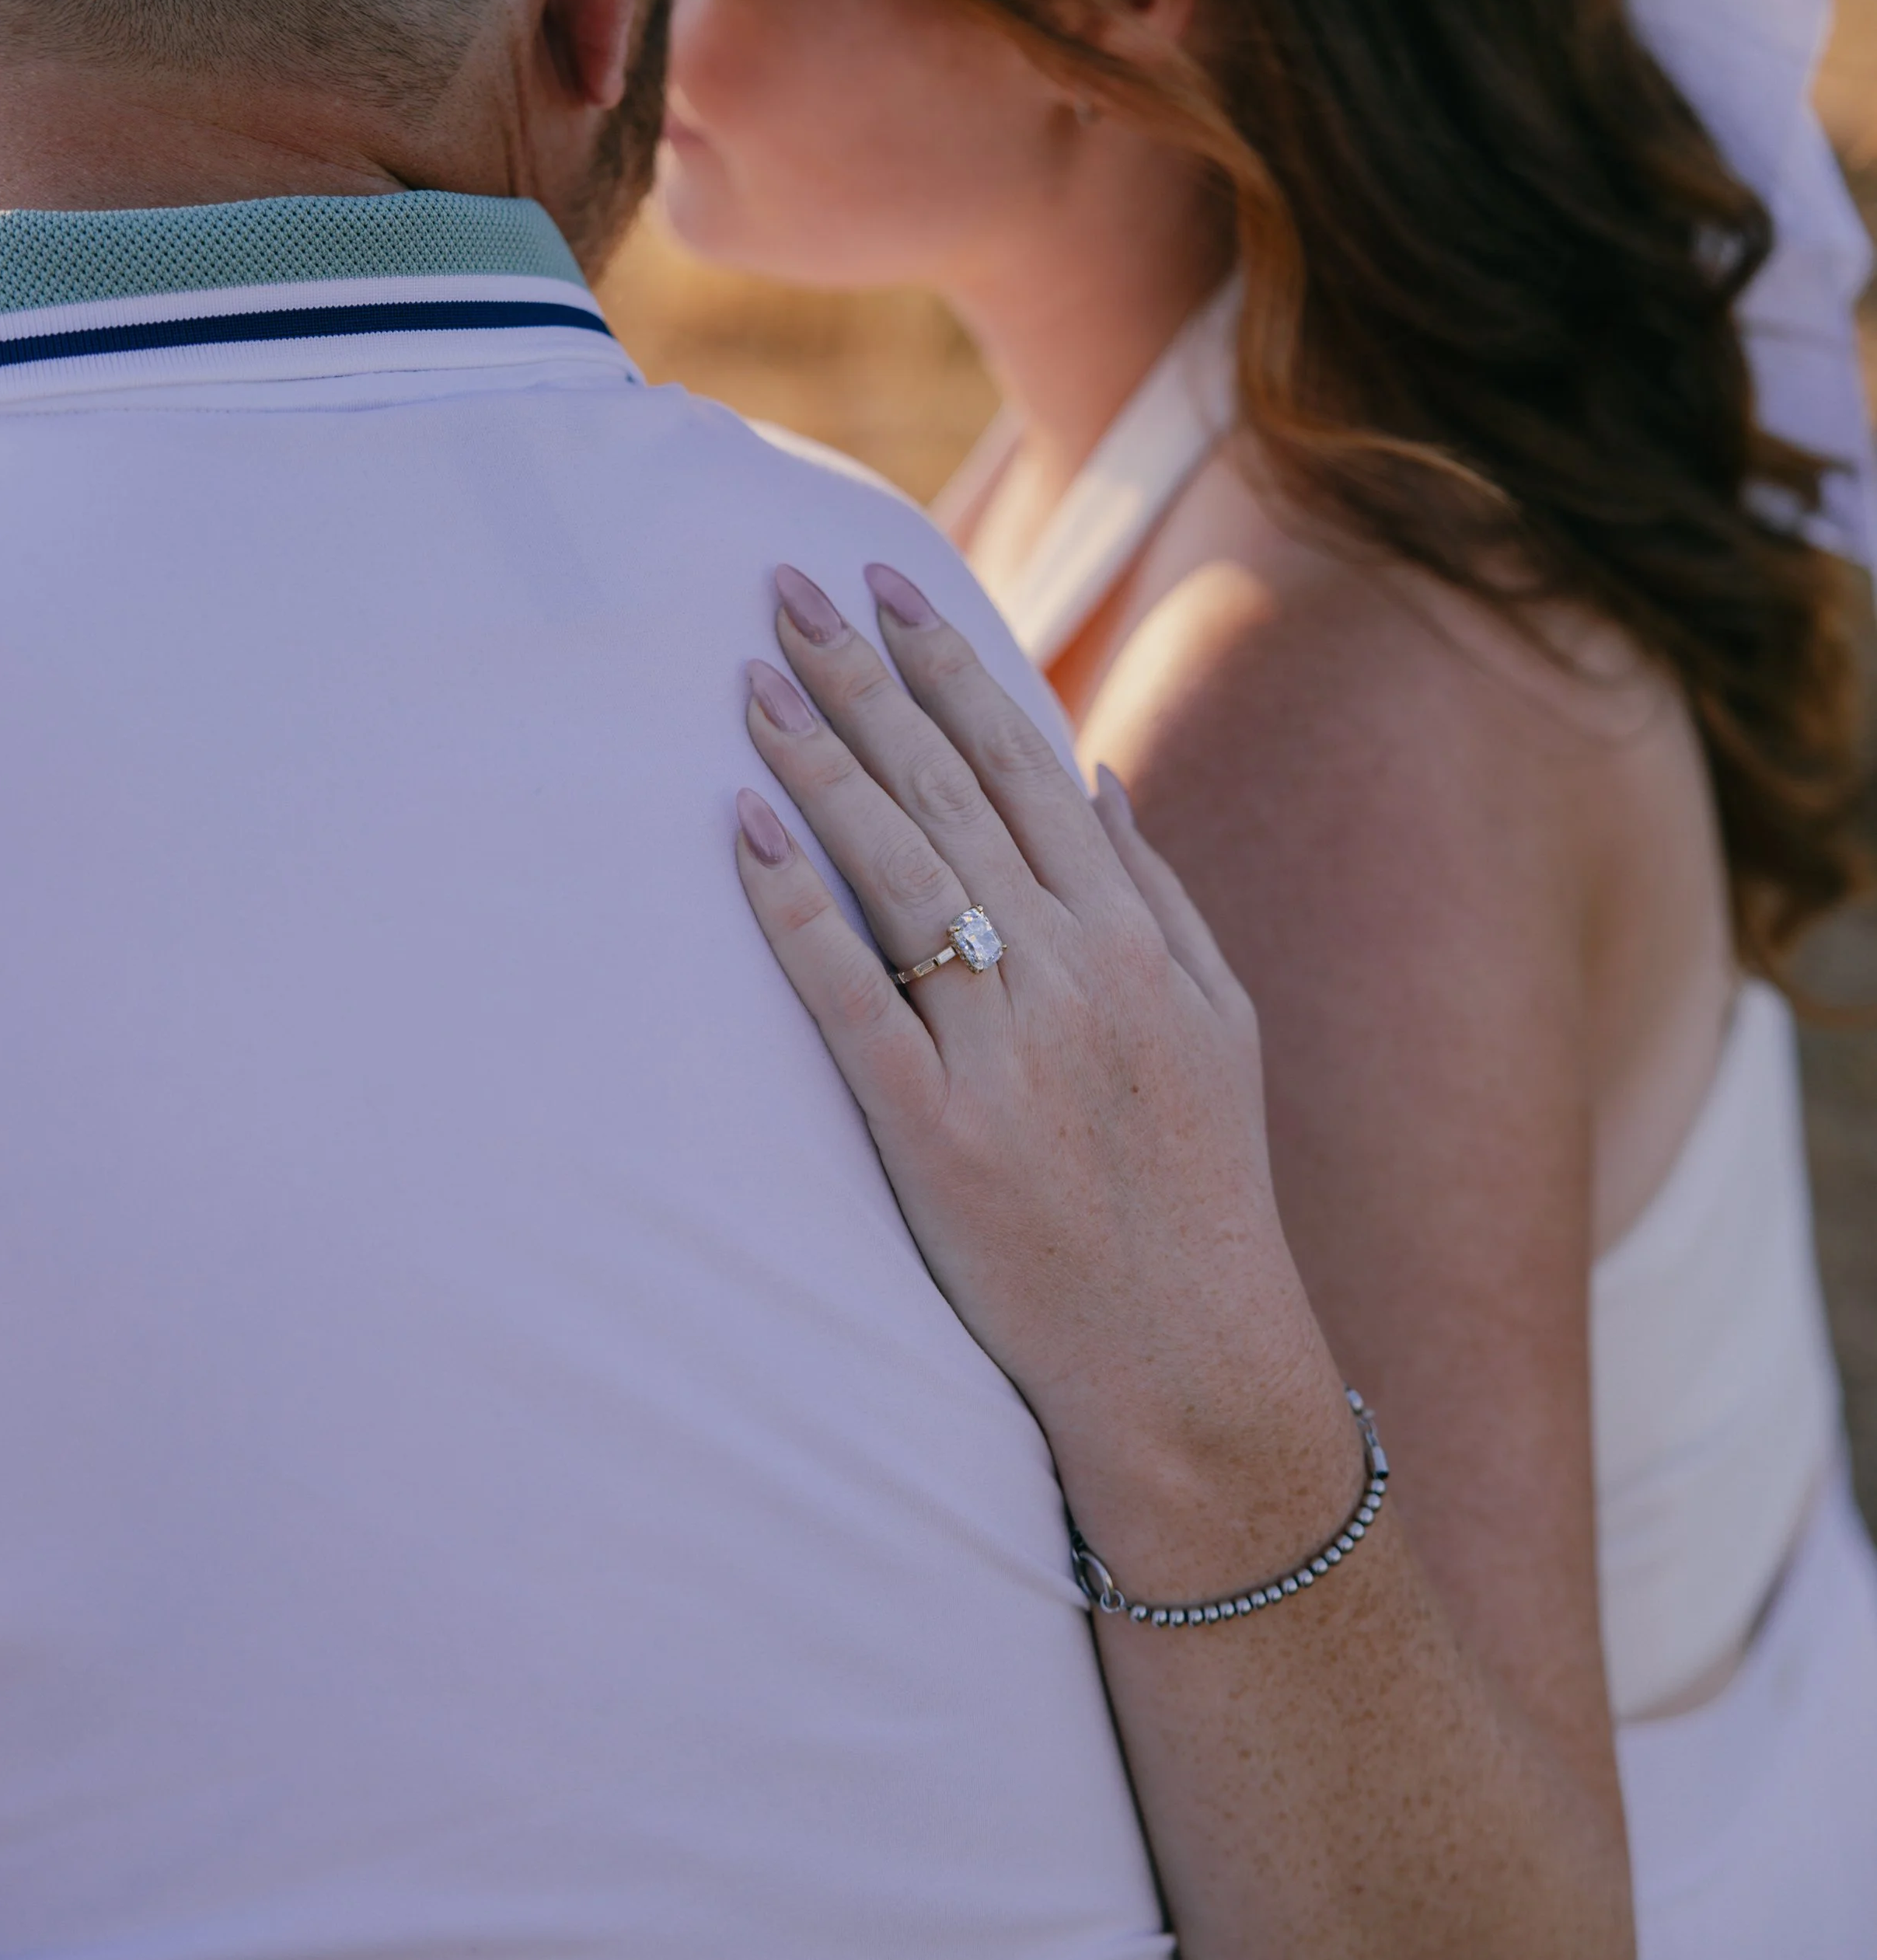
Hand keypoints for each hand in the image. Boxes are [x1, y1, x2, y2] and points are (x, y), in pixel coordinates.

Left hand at [734, 561, 1358, 1590]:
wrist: (1194, 1373)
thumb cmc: (1202, 1196)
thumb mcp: (1218, 1025)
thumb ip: (1157, 894)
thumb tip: (1092, 773)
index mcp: (1133, 941)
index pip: (1021, 763)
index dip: (945, 667)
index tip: (884, 586)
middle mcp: (1074, 975)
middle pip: (949, 792)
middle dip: (863, 679)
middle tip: (784, 589)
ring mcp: (1008, 1054)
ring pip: (901, 872)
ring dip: (821, 764)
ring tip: (750, 681)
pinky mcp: (940, 1138)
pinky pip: (856, 1001)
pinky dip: (797, 913)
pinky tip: (742, 836)